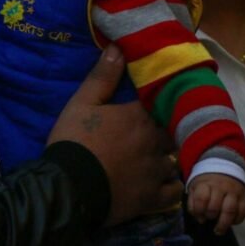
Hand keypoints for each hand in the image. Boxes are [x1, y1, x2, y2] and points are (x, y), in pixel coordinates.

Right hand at [48, 44, 181, 225]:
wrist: (68, 187)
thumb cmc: (74, 141)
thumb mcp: (81, 103)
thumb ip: (102, 76)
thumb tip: (119, 47)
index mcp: (138, 116)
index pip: (163, 103)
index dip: (163, 103)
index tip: (160, 104)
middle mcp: (154, 141)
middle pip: (174, 131)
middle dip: (170, 130)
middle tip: (161, 131)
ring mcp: (156, 171)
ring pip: (176, 160)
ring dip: (170, 157)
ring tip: (162, 158)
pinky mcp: (152, 198)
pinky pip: (174, 191)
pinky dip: (172, 187)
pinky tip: (166, 183)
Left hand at [187, 173, 244, 235]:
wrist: (225, 168)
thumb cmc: (207, 183)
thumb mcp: (195, 187)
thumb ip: (193, 203)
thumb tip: (199, 218)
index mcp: (206, 184)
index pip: (201, 198)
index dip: (199, 210)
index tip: (199, 216)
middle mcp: (221, 187)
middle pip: (215, 206)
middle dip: (211, 216)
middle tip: (209, 219)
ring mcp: (234, 192)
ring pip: (230, 210)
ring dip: (223, 223)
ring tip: (219, 230)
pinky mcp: (244, 197)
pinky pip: (243, 211)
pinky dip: (237, 220)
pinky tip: (231, 223)